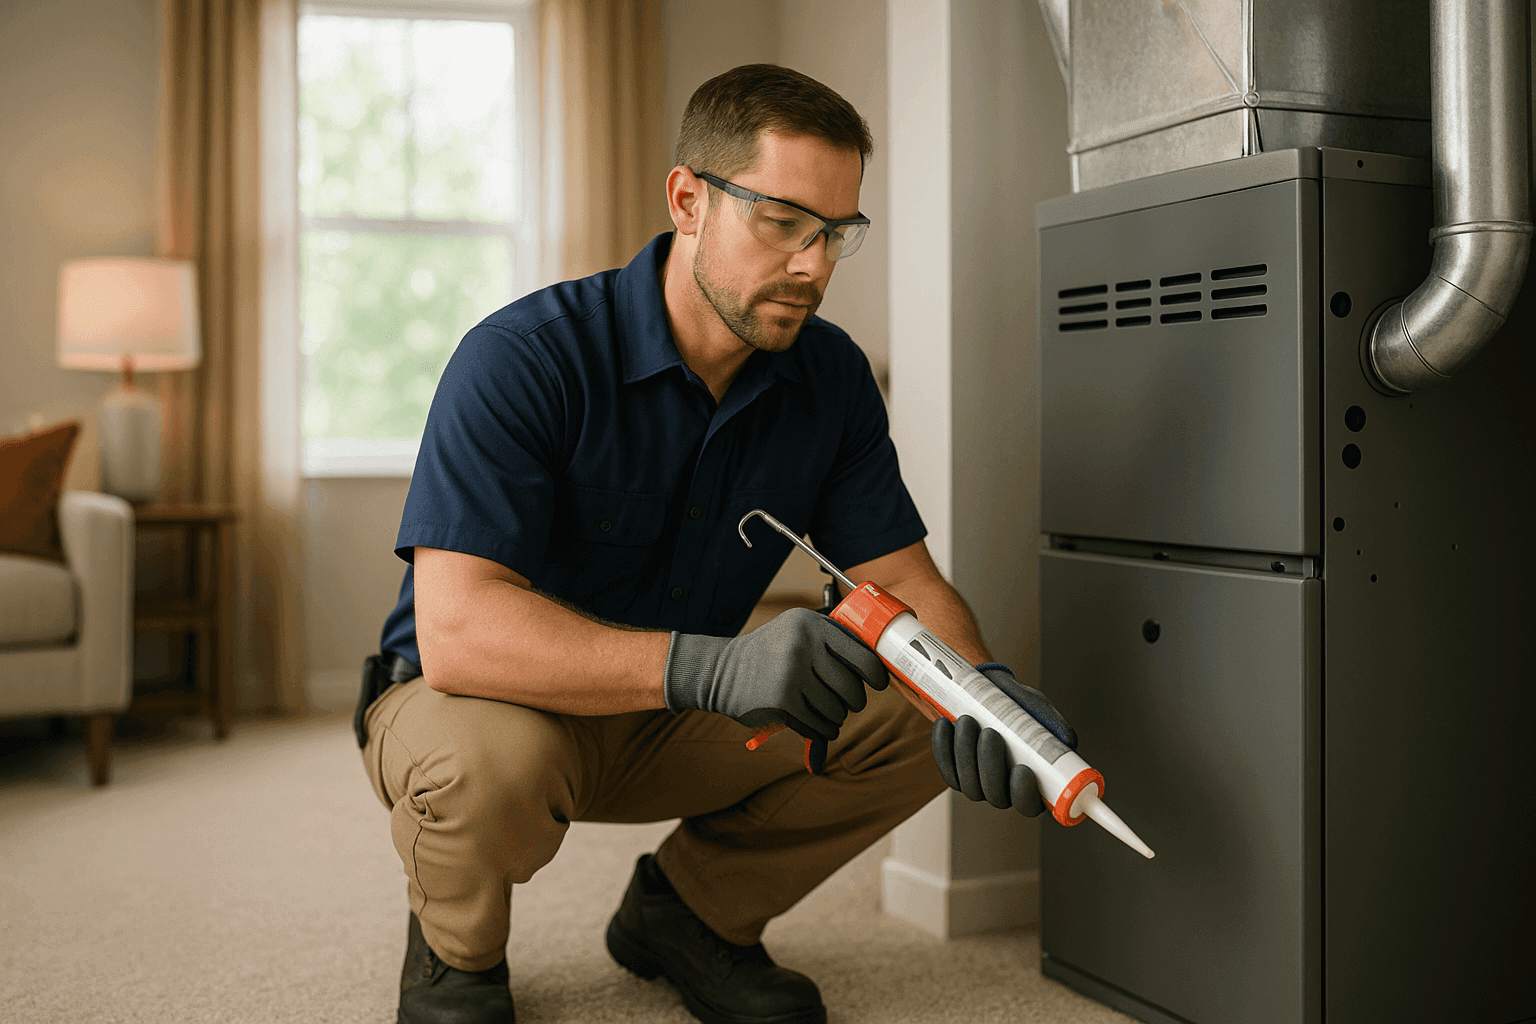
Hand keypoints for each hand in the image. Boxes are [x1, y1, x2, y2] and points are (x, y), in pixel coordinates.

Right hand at [663, 607, 888, 741]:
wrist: (721, 671)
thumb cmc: (768, 653)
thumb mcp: (796, 631)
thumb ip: (831, 641)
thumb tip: (876, 665)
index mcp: (812, 625)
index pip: (862, 655)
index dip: (876, 674)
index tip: (878, 683)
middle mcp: (803, 645)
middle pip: (852, 687)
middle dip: (853, 701)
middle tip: (847, 703)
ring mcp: (791, 674)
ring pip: (837, 710)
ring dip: (835, 718)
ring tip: (824, 712)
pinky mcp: (782, 701)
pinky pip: (819, 725)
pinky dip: (822, 730)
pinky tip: (816, 725)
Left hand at [931, 666, 1075, 816]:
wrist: (984, 691)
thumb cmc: (1017, 705)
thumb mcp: (1037, 709)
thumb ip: (1051, 724)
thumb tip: (1067, 741)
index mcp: (1032, 784)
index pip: (1029, 805)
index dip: (1025, 795)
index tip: (1023, 769)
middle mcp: (1004, 790)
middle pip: (995, 795)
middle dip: (990, 765)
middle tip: (990, 733)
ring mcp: (977, 784)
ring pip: (968, 784)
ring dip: (965, 753)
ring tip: (967, 721)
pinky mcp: (955, 772)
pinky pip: (947, 769)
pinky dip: (943, 748)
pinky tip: (945, 725)